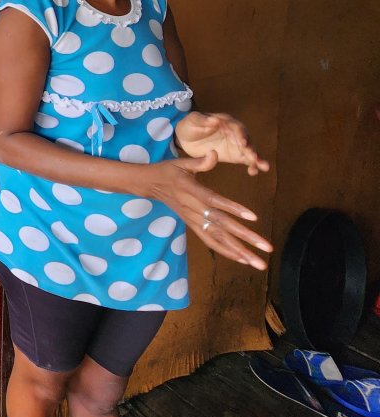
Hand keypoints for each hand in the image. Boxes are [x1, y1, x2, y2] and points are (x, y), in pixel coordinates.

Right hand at [145, 151, 272, 269]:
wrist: (148, 184)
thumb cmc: (168, 171)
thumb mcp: (181, 162)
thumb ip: (200, 161)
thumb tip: (214, 153)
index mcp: (190, 191)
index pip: (214, 201)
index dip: (232, 209)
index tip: (254, 218)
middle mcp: (192, 209)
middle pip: (221, 226)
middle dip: (245, 238)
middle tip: (267, 248)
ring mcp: (192, 219)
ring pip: (217, 238)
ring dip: (239, 251)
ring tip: (258, 263)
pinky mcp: (192, 225)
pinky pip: (210, 241)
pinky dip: (226, 251)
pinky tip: (242, 259)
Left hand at [175, 112, 270, 175]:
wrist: (186, 137)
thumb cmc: (190, 125)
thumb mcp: (193, 120)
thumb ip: (203, 120)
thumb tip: (215, 119)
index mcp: (226, 121)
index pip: (236, 127)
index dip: (240, 135)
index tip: (243, 143)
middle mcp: (235, 132)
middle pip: (246, 139)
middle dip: (251, 149)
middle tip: (255, 157)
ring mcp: (236, 143)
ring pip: (249, 150)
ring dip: (257, 158)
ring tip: (264, 167)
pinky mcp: (235, 154)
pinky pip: (245, 159)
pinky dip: (251, 165)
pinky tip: (254, 171)